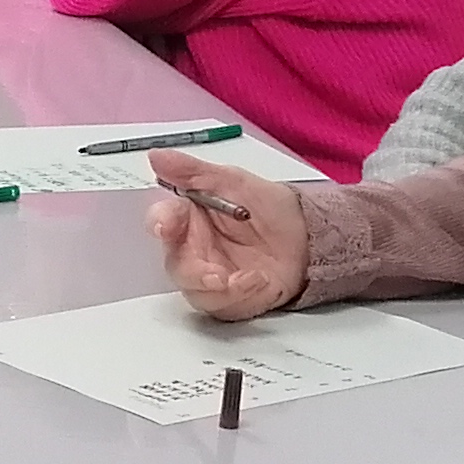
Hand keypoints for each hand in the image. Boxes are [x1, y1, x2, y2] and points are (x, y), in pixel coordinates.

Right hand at [139, 152, 307, 318]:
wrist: (306, 234)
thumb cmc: (266, 206)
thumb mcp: (233, 180)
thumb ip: (192, 172)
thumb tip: (157, 156)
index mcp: (187, 219)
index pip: (162, 221)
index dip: (160, 224)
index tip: (166, 226)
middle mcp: (192, 250)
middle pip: (175, 266)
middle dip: (192, 272)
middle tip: (213, 275)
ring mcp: (208, 277)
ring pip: (194, 292)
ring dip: (218, 289)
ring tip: (247, 279)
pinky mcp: (228, 299)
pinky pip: (223, 307)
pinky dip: (241, 297)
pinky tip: (259, 281)